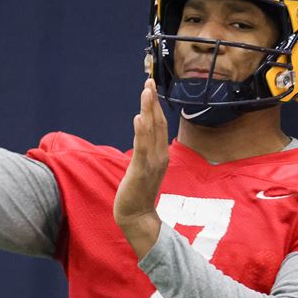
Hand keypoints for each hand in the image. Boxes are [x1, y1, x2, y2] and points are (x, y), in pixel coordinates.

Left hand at [113, 77, 168, 258]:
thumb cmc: (138, 192)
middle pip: (158, 123)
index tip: (151, 87)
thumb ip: (145, 149)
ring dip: (149, 110)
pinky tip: (139, 118)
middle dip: (153, 102)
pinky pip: (143, 148)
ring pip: (152, 131)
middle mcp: (160, 156)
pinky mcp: (141, 170)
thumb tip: (143, 127)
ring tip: (146, 92)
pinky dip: (142, 132)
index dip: (156, 105)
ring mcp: (152, 163)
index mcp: (161, 154)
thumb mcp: (143, 166)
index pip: (160, 125)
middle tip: (149, 81)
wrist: (137, 216)